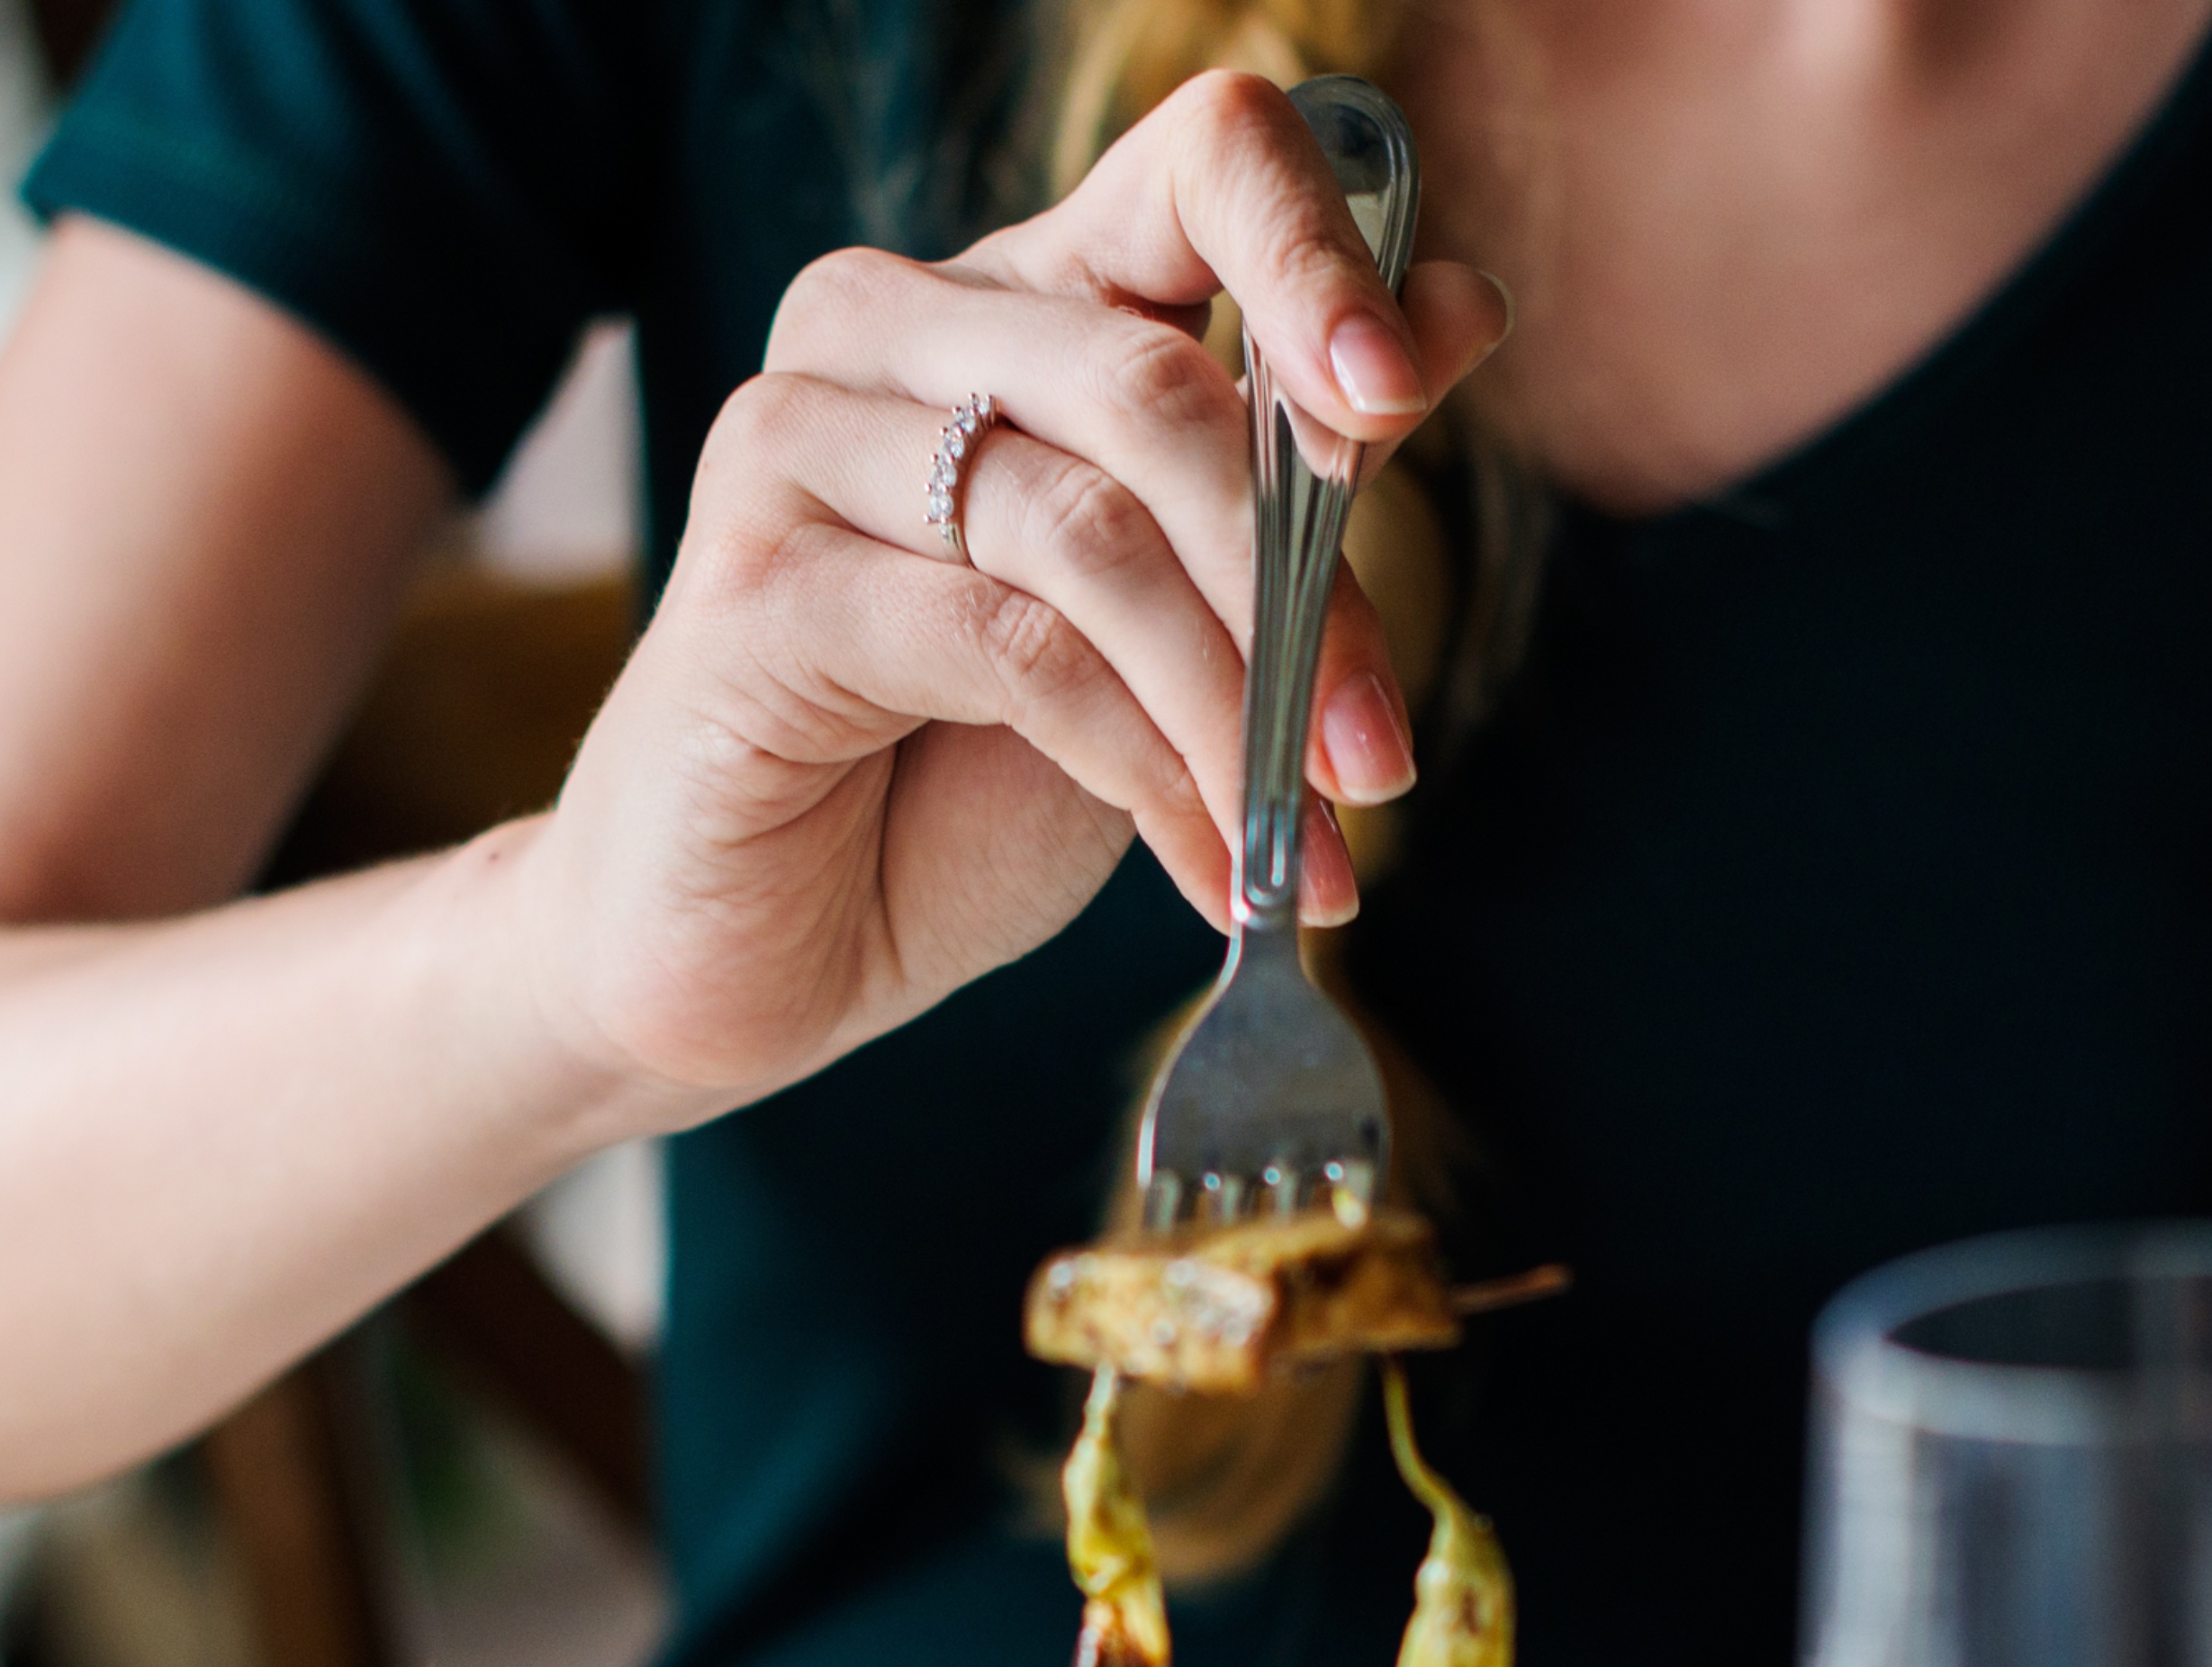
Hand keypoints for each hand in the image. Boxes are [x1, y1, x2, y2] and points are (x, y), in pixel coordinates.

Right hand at [527, 73, 1510, 1109]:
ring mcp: (801, 443)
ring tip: (1299, 840)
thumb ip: (1278, 485)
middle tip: (1374, 760)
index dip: (1319, 258)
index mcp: (1013, 303)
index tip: (1396, 402)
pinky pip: (1013, 651)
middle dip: (1302, 595)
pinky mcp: (757, 586)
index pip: (1196, 163)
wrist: (751, 958)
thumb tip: (1460, 313)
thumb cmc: (944, 793)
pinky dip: (1141, 771)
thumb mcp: (1159, 633)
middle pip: (1159, 384)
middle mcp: (892, 330)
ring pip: (1093, 531)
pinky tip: (1203, 868)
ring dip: (1231, 710)